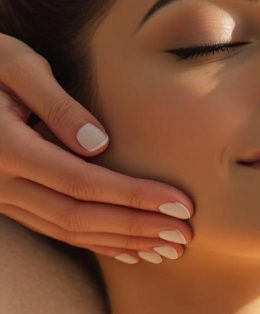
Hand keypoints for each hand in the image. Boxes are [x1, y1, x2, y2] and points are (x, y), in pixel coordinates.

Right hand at [0, 34, 194, 263]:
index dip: (135, 197)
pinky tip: (130, 250)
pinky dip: (95, 242)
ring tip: (169, 249)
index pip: (83, 182)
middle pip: (79, 216)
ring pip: (67, 231)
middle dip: (137, 228)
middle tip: (186, 237)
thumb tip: (99, 144)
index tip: (181, 205)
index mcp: (5, 147)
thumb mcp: (14, 63)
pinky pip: (53, 229)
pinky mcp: (6, 200)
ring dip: (121, 243)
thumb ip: (54, 101)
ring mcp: (0, 197)